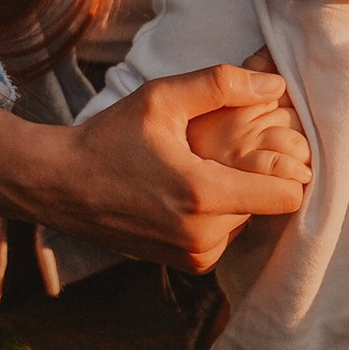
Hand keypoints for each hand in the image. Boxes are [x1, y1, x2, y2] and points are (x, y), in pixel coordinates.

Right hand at [0, 68, 309, 276]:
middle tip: (216, 151)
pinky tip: (185, 191)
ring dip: (233, 196)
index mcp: (203, 195)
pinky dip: (216, 214)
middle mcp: (203, 236)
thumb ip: (221, 84)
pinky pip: (225, 235)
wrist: (60, 185)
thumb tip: (277, 84)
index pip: (288, 196)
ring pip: (247, 219)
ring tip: (196, 169)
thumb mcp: (161, 97)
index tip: (268, 144)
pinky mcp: (186, 264)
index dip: (288, 167)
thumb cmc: (109, 137)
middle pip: (267, 204)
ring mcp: (194, 256)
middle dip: (253, 176)